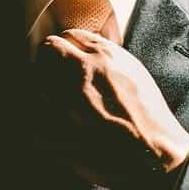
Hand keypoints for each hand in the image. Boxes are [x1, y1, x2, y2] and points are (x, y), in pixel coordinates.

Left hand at [39, 29, 188, 189]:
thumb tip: (85, 49)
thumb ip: (107, 57)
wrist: (154, 152)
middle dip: (48, 60)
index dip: (65, 47)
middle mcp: (80, 73)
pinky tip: (55, 124)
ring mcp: (65, 101)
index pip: (67, 37)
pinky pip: (34, 117)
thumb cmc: (149, 115)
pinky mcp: (57, 130)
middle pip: (47, 53)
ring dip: (44, 88)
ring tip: (57, 100)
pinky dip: (41, 119)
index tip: (64, 55)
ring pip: (36, 82)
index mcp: (103, 57)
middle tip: (53, 72)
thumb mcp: (135, 73)